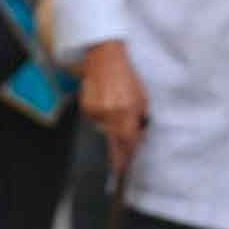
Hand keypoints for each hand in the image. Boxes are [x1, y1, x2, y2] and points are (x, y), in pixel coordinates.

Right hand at [80, 41, 148, 174]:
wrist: (105, 59)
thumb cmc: (126, 76)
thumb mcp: (141, 96)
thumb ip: (140, 116)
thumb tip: (138, 134)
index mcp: (128, 110)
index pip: (129, 141)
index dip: (128, 154)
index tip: (127, 165)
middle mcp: (112, 113)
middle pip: (114, 143)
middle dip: (116, 158)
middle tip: (117, 169)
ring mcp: (97, 111)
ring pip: (103, 132)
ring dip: (109, 131)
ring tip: (112, 117)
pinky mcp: (87, 108)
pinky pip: (94, 122)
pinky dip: (100, 119)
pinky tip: (104, 106)